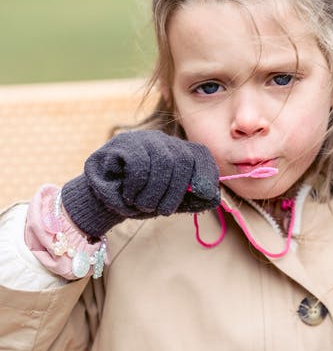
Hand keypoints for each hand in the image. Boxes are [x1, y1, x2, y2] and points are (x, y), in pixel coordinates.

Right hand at [61, 130, 219, 239]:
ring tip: (143, 204)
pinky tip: (129, 194)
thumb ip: (190, 199)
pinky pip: (139, 163)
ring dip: (153, 192)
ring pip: (161, 162)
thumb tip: (214, 197)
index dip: (206, 172)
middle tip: (163, 210)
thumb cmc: (137, 199)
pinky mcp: (122, 144)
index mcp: (176, 152)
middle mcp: (161, 141)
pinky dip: (137, 185)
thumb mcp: (167, 202)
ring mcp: (142, 139)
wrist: (101, 200)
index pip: (199, 154)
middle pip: (182, 159)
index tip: (205, 193)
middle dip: (176, 191)